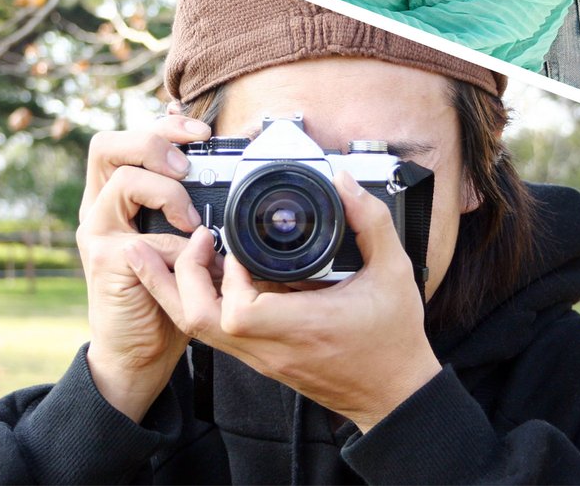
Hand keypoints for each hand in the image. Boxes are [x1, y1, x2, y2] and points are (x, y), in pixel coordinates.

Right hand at [77, 114, 212, 421]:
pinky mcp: (105, 262)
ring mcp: (97, 232)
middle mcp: (98, 205)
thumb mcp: (179, 237)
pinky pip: (142, 238)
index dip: (163, 124)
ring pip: (124, 181)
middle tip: (188, 168)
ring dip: (168, 193)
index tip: (201, 130)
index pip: (127, 136)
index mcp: (114, 192)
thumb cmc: (164, 290)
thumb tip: (222, 164)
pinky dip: (176, 247)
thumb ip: (189, 202)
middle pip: (107, 144)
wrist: (138, 353)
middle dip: (154, 143)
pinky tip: (192, 261)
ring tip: (193, 222)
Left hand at [128, 171, 442, 431]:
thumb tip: (344, 182)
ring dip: (183, 288)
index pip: (237, 313)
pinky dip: (200, 302)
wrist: (396, 396)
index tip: (237, 246)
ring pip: (199, 330)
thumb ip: (370, 221)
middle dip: (185, 274)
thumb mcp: (394, 271)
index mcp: (303, 326)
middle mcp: (274, 347)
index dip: (227, 275)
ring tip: (187, 250)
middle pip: (199, 321)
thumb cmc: (395, 340)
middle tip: (200, 239)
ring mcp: (263, 357)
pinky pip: (215, 334)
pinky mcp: (262, 360)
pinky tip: (204, 276)